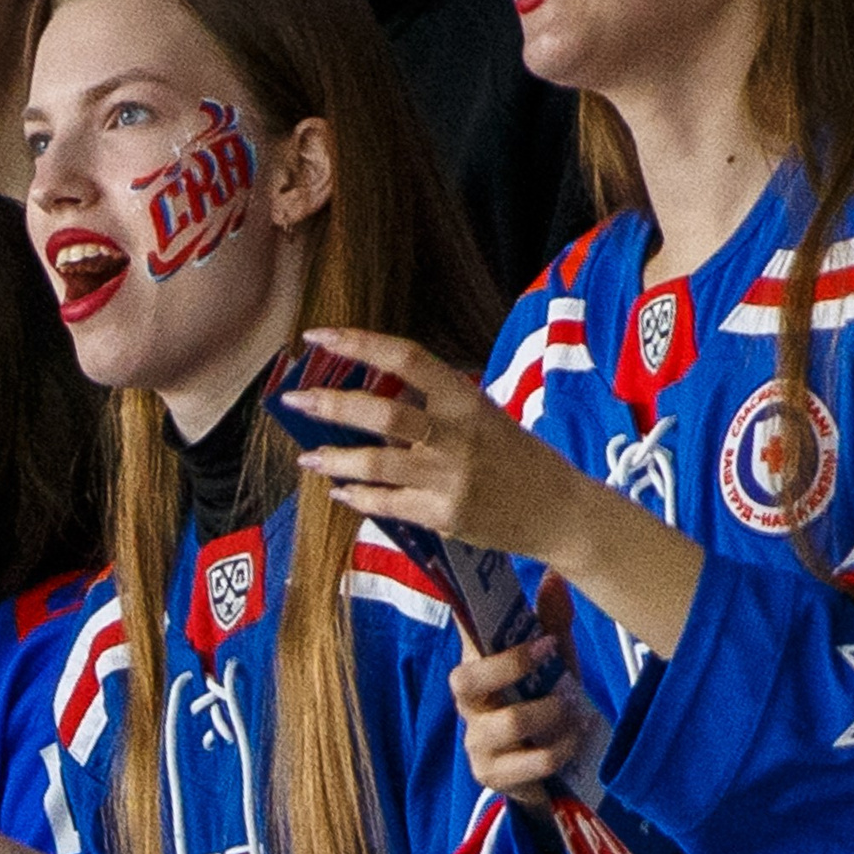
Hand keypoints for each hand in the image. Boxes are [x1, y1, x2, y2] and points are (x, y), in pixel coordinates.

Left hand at [281, 329, 603, 564]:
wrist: (560, 511)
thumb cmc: (515, 457)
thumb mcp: (482, 418)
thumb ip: (432, 410)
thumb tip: (364, 407)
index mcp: (467, 401)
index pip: (407, 359)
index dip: (359, 343)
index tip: (318, 336)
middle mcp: (457, 436)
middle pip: (382, 413)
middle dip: (330, 405)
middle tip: (293, 400)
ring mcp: (449, 478)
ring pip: (375, 464)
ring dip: (332, 460)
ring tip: (306, 457)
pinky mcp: (444, 516)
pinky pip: (386, 504)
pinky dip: (356, 496)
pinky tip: (340, 491)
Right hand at [451, 575, 593, 811]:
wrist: (552, 768)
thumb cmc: (546, 704)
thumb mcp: (555, 662)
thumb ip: (552, 621)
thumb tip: (554, 575)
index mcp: (477, 665)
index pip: (463, 638)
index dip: (482, 626)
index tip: (542, 638)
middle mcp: (467, 701)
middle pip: (467, 679)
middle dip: (515, 669)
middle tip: (557, 667)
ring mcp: (474, 739)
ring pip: (511, 721)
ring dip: (554, 713)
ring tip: (576, 711)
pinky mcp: (489, 774)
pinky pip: (533, 759)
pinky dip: (563, 746)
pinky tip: (575, 739)